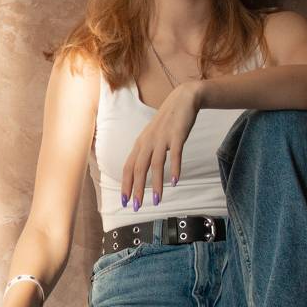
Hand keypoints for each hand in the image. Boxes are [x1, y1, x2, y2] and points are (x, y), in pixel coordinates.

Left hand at [122, 81, 201, 207]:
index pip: (128, 167)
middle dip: (136, 189)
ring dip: (156, 184)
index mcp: (140, 144)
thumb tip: (139, 173)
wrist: (183, 99)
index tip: (124, 201)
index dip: (125, 184)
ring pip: (155, 165)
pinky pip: (175, 154)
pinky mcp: (177, 135)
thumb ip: (146, 153)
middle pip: (138, 169)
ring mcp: (162, 138)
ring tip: (156, 201)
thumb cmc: (167, 122)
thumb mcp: (152, 137)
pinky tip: (175, 182)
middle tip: (136, 206)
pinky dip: (174, 168)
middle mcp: (148, 142)